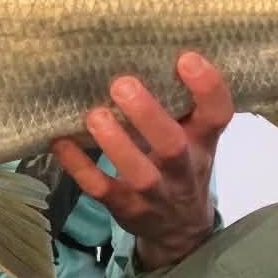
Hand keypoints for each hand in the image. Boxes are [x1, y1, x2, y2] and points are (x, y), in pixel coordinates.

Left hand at [51, 52, 232, 270]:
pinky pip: (101, 190)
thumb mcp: (193, 136)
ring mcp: (155, 192)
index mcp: (203, 141)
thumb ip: (178, 104)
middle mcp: (183, 168)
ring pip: (139, 174)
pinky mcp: (126, 207)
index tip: (186, 57)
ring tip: (94, 115)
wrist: (179, 229)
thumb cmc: (181, 164)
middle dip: (148, 115)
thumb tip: (139, 48)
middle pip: (173, 145)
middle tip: (122, 83)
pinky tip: (60, 142)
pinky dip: (79, 166)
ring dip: (115, 144)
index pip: (217, 114)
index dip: (207, 87)